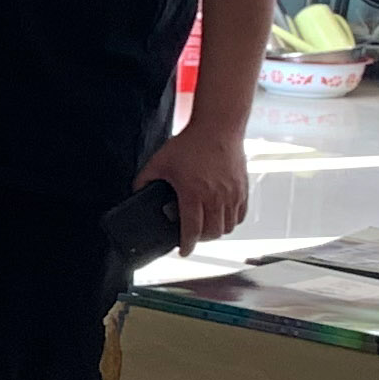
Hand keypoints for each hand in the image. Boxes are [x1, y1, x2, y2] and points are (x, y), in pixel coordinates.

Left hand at [137, 126, 250, 245]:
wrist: (218, 128)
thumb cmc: (190, 144)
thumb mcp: (159, 162)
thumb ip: (144, 180)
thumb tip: (135, 193)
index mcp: (193, 193)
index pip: (192, 230)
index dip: (187, 245)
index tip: (184, 252)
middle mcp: (216, 197)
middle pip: (212, 233)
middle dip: (200, 239)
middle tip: (192, 236)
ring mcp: (232, 194)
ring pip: (228, 227)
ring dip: (216, 232)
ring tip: (206, 227)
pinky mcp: (243, 189)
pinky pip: (240, 215)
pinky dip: (231, 221)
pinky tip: (221, 217)